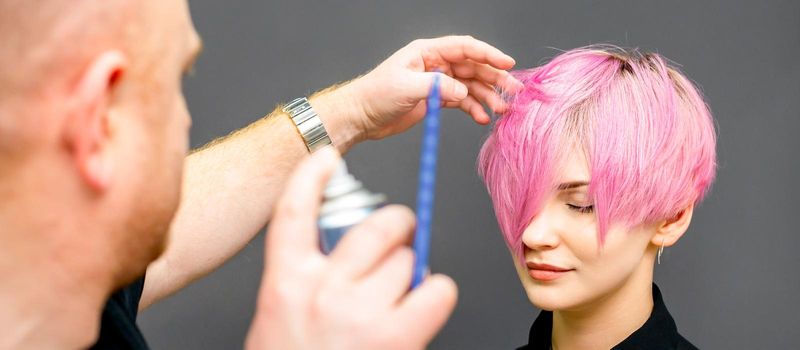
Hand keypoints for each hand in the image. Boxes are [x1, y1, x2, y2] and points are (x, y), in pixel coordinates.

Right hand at [245, 147, 457, 349]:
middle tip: (399, 239)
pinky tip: (420, 310)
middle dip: (396, 227)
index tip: (327, 157)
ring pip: (409, 259)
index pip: (294, 211)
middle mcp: (322, 290)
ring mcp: (360, 311)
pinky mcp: (396, 335)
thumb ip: (310, 278)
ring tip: (396, 302)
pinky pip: (436, 288)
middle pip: (376, 226)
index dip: (312, 176)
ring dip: (411, 273)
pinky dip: (437, 295)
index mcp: (285, 282)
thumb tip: (360, 248)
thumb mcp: (284, 314)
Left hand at [349, 35, 523, 139]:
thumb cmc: (375, 95)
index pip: (465, 47)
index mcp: (426, 52)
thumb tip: (463, 91)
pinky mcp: (435, 100)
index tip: (507, 63)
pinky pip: (461, 101)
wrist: (361, 117)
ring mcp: (437, 82)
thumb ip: (437, 87)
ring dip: (487, 96)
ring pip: (470, 85)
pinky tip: (483, 118)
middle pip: (473, 67)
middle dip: (495, 78)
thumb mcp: (406, 87)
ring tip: (501, 109)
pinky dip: (473, 109)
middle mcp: (434, 64)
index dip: (488, 54)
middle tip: (514, 90)